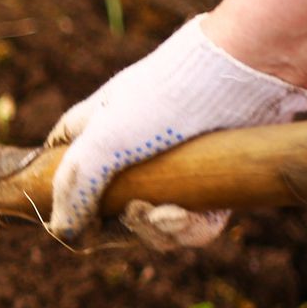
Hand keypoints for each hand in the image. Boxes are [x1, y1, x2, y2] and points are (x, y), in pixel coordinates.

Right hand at [46, 17, 306, 246]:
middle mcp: (130, 151)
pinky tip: (187, 216)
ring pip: (150, 224)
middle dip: (121, 226)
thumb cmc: (166, 97)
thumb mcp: (106, 138)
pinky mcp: (210, 185)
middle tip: (138, 212)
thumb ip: (75, 186)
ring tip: (171, 215)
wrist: (244, 75)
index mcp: (94, 131)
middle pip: (109, 212)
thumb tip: (62, 232)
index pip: (63, 171)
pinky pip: (190, 226)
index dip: (64, 202)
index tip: (77, 221)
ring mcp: (171, 170)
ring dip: (157, 230)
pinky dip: (187, 230)